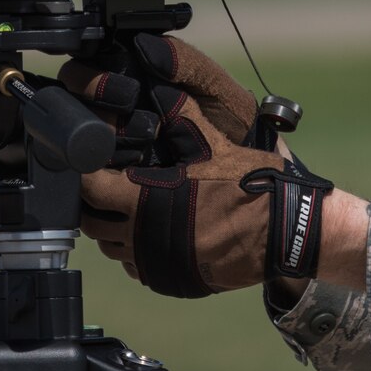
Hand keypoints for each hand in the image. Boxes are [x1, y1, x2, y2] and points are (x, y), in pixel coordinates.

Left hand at [59, 36, 333, 297]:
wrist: (286, 232)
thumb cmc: (251, 186)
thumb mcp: (216, 145)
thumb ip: (182, 118)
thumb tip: (164, 89)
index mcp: (147, 199)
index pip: (90, 188)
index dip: (85, 174)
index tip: (89, 164)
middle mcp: (144, 237)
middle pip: (93, 224)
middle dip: (93, 204)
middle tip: (106, 186)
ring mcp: (157, 264)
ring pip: (113, 250)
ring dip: (114, 230)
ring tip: (129, 209)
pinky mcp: (172, 281)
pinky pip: (138, 268)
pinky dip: (137, 251)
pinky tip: (152, 233)